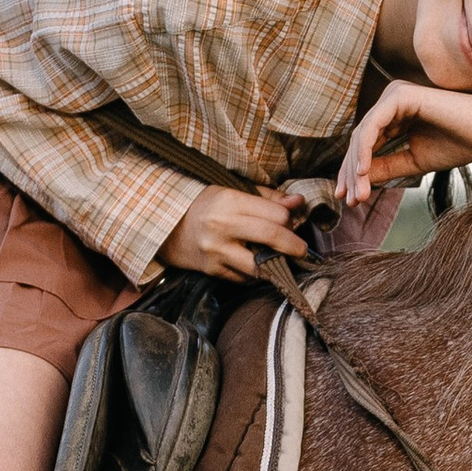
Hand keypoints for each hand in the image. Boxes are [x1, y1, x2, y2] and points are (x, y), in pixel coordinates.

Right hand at [162, 183, 311, 279]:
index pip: (275, 214)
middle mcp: (222, 226)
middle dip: (295, 246)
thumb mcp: (233, 191)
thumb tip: (299, 202)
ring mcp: (216, 251)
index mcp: (229, 201)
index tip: (293, 223)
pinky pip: (245, 279)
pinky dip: (256, 274)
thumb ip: (268, 197)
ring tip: (280, 259)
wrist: (169, 227)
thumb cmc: (206, 206)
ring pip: (261, 265)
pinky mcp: (213, 270)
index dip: (290, 220)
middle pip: (272, 236)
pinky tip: (256, 265)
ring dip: (276, 265)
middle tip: (302, 250)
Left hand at [337, 80, 471, 208]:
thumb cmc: (461, 143)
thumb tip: (359, 182)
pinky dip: (365, 151)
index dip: (356, 172)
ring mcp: (396, 95)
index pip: (368, 144)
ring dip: (355, 167)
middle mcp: (393, 100)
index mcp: (397, 114)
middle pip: (360, 139)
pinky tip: (363, 173)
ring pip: (363, 134)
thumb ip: (387, 167)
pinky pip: (373, 126)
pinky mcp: (401, 96)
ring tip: (357, 194)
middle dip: (351, 172)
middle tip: (348, 201)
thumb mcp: (415, 161)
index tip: (351, 200)